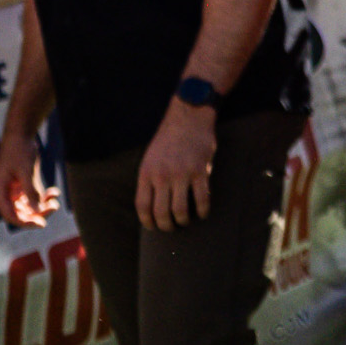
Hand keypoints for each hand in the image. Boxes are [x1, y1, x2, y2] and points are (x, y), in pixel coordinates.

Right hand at [0, 128, 59, 228]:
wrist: (21, 134)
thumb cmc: (20, 150)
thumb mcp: (27, 170)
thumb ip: (31, 191)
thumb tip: (37, 211)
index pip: (10, 215)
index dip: (25, 222)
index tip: (42, 223)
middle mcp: (5, 193)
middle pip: (21, 212)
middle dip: (38, 212)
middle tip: (54, 207)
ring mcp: (14, 190)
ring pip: (28, 206)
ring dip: (42, 205)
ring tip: (55, 200)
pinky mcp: (22, 184)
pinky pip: (33, 196)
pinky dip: (43, 196)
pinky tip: (54, 191)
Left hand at [136, 100, 219, 231]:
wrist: (188, 116)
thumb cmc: (168, 139)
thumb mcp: (151, 158)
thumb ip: (151, 179)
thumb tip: (153, 205)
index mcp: (147, 172)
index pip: (143, 206)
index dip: (148, 222)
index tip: (153, 227)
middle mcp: (162, 175)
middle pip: (161, 212)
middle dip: (166, 225)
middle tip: (171, 228)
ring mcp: (182, 173)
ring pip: (180, 210)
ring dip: (183, 221)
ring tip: (185, 221)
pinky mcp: (200, 170)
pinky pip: (201, 199)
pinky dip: (202, 211)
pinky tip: (202, 214)